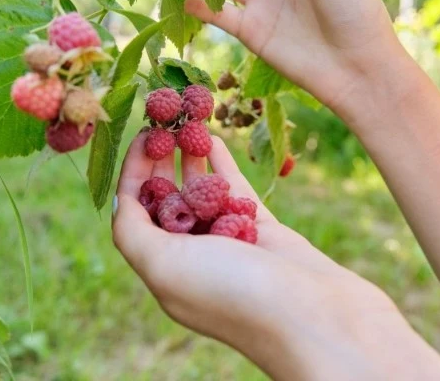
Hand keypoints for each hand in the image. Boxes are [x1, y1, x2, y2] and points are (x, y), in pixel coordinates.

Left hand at [112, 133, 439, 379]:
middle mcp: (193, 256)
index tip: (142, 134)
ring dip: (191, 157)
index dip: (134, 172)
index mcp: (164, 268)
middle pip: (168, 198)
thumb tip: (121, 201)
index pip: (137, 211)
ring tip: (186, 120)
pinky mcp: (264, 233)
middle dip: (162, 160)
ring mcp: (230, 243)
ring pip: (203, 192)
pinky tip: (214, 139)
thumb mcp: (165, 266)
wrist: (318, 318)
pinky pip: (236, 192)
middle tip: (164, 120)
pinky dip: (222, 166)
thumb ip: (133, 232)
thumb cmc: (233, 294)